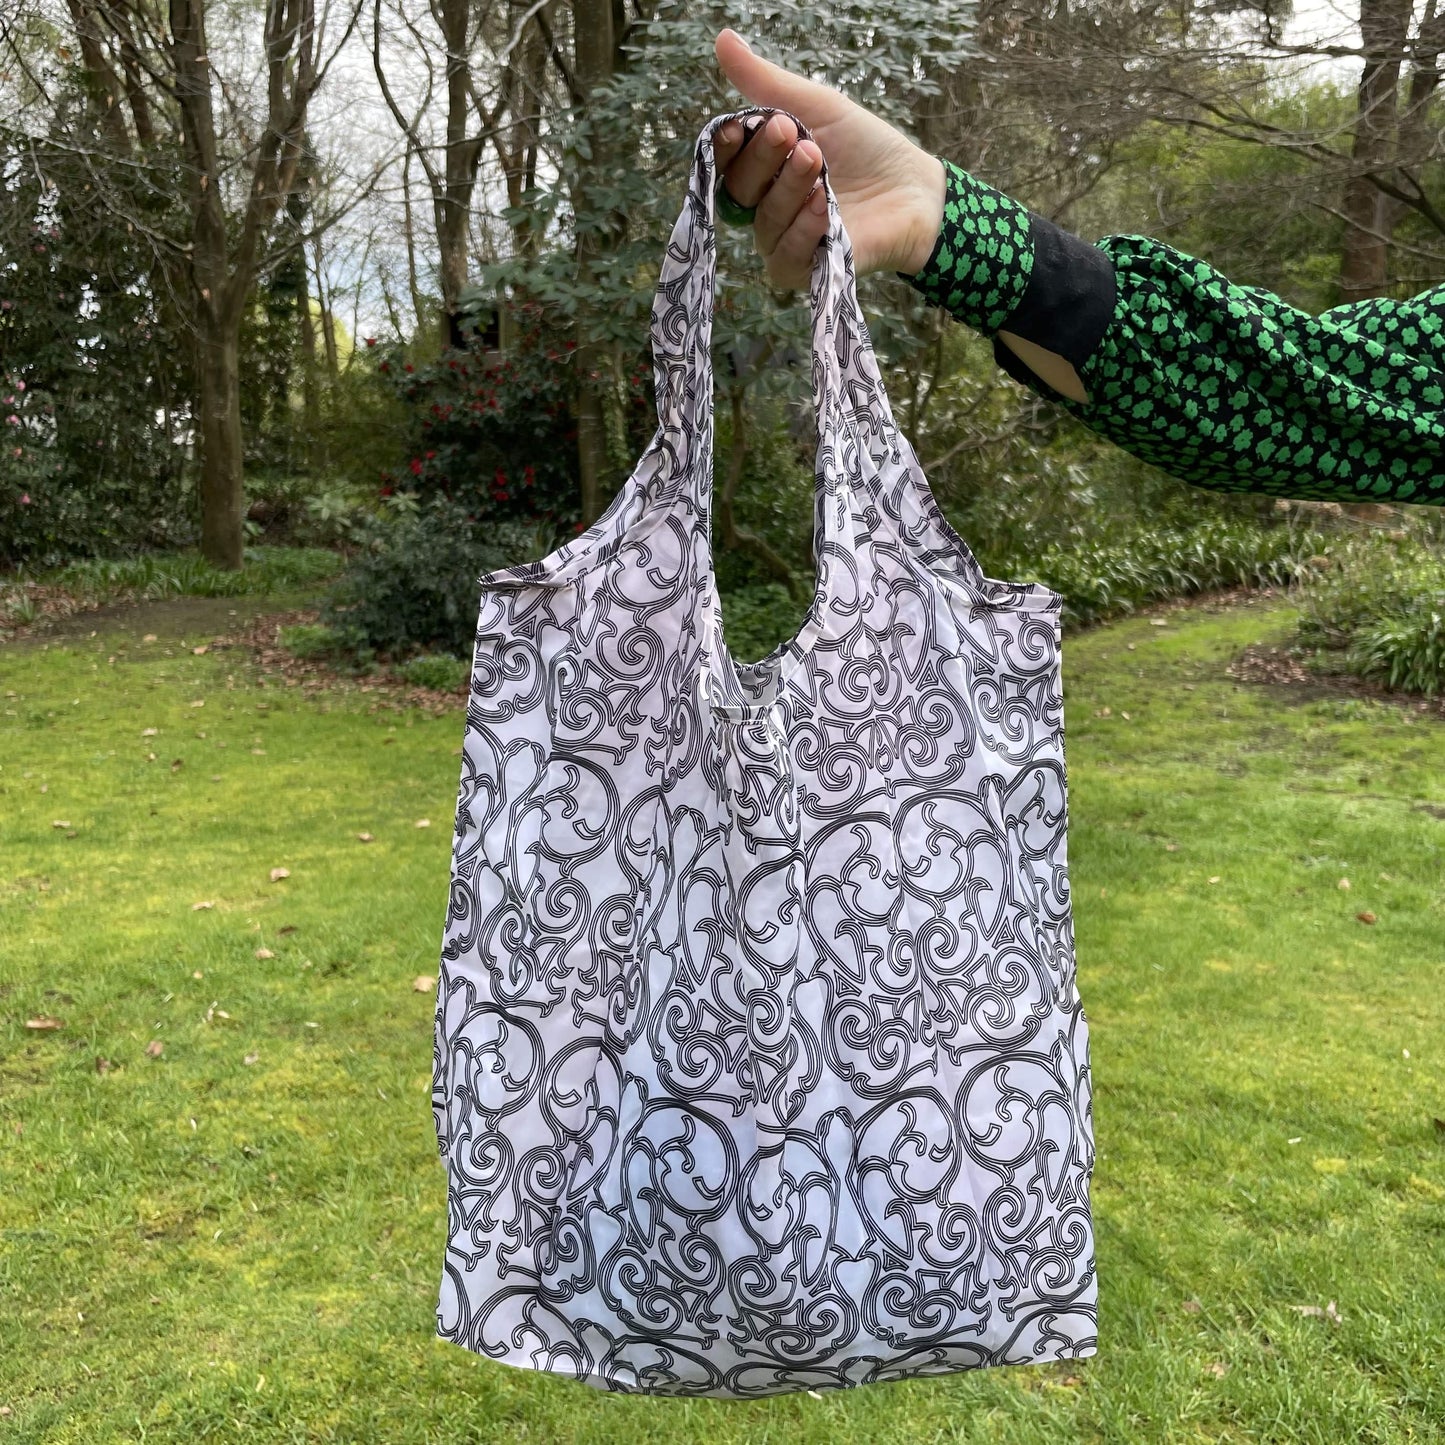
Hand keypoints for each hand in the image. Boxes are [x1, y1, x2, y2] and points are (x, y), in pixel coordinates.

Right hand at [711, 29, 944, 289]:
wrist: (914, 189)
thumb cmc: (866, 148)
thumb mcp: (816, 108)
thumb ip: (767, 83)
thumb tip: (722, 38)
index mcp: (763, 172)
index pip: (726, 165)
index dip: (725, 148)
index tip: (736, 127)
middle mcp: (766, 209)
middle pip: (741, 191)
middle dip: (764, 159)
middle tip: (793, 135)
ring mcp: (783, 243)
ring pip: (764, 222)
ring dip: (789, 189)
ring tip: (818, 161)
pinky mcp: (804, 272)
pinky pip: (785, 255)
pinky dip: (803, 229)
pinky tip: (822, 207)